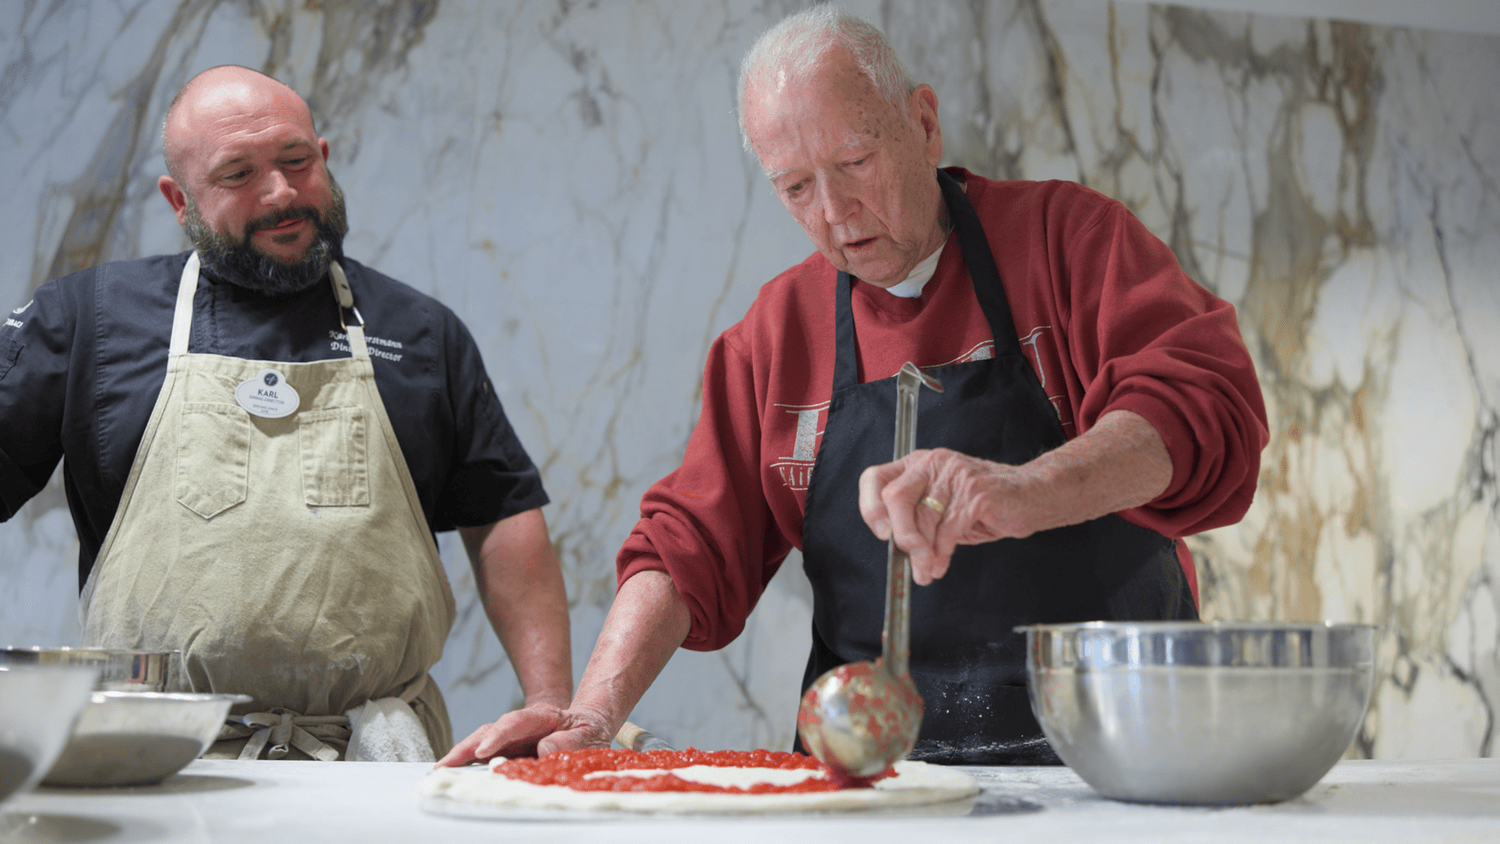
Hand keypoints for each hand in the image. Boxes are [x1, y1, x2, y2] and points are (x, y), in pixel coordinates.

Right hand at [435, 703, 613, 766]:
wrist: (586, 726)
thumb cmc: (588, 731)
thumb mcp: (589, 735)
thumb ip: (570, 741)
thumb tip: (545, 749)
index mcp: (542, 717)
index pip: (516, 722)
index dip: (498, 735)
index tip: (484, 750)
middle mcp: (520, 725)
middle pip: (490, 730)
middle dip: (466, 747)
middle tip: (447, 764)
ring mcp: (511, 737)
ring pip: (481, 742)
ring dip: (461, 755)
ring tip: (441, 770)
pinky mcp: (507, 750)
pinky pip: (484, 755)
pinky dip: (467, 763)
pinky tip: (452, 772)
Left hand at [857, 448, 1035, 584]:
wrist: (1033, 495)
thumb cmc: (985, 504)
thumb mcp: (942, 507)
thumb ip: (916, 520)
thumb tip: (895, 550)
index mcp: (918, 464)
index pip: (875, 478)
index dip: (870, 508)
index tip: (882, 535)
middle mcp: (933, 463)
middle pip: (895, 496)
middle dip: (900, 536)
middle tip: (909, 561)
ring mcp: (955, 475)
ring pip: (923, 518)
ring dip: (923, 554)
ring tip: (928, 570)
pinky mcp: (975, 493)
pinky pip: (948, 530)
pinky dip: (942, 553)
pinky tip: (942, 563)